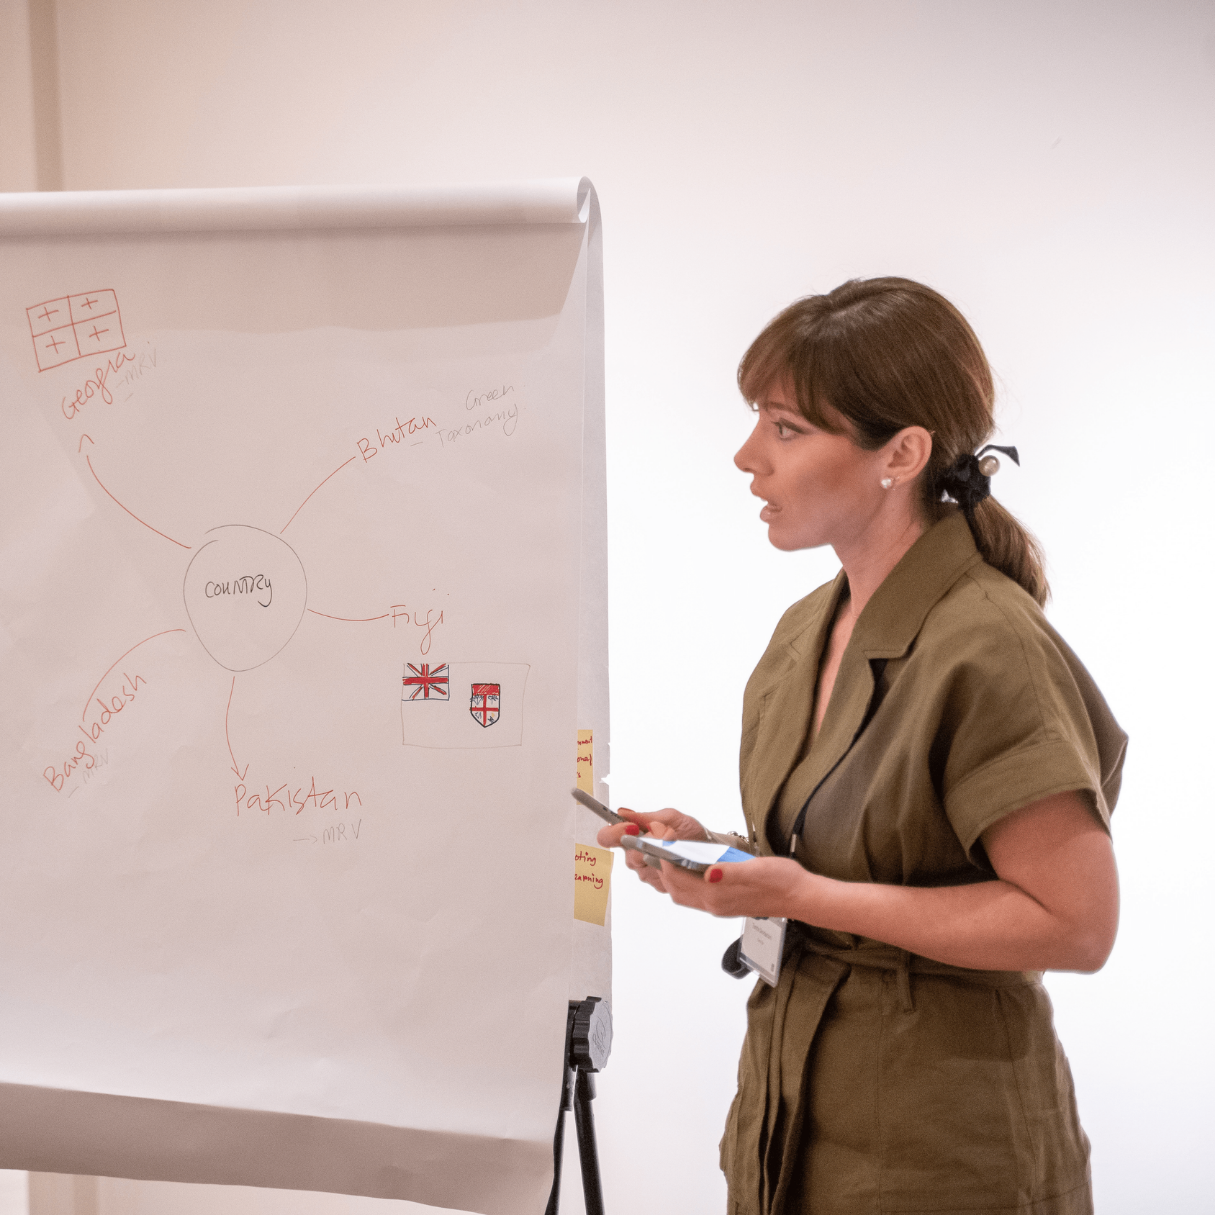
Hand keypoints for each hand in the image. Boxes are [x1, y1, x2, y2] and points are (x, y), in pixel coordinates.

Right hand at [596, 807, 708, 893]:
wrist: (712, 850)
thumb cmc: (690, 831)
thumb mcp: (671, 817)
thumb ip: (647, 817)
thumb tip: (623, 812)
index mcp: (632, 835)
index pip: (607, 837)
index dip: (613, 833)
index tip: (632, 828)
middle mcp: (635, 855)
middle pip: (628, 856)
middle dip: (645, 847)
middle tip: (663, 838)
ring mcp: (646, 872)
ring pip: (643, 869)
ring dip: (659, 859)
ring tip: (676, 850)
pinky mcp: (659, 885)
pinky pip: (658, 880)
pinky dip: (669, 871)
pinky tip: (679, 863)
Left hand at [658, 854, 811, 918]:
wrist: (801, 897)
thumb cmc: (783, 882)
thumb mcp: (757, 870)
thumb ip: (732, 872)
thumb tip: (710, 873)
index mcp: (718, 895)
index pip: (677, 878)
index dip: (665, 858)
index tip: (663, 838)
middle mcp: (714, 904)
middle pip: (674, 888)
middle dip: (662, 868)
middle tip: (659, 845)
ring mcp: (719, 906)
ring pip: (683, 894)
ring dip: (671, 877)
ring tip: (668, 855)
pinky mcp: (725, 903)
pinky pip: (695, 895)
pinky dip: (684, 882)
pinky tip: (690, 868)